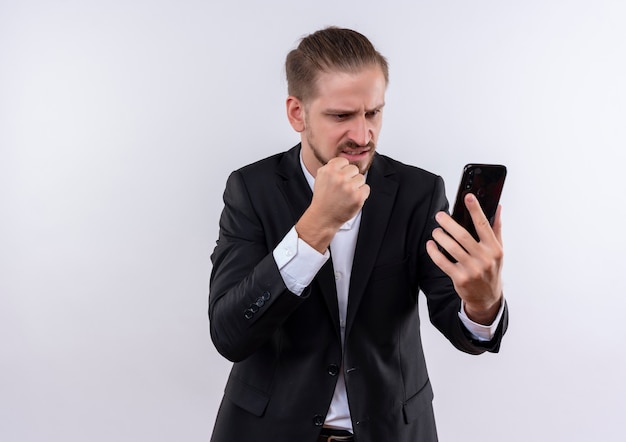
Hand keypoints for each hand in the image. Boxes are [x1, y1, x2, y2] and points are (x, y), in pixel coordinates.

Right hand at [296, 157, 369, 251]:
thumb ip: (332, 167)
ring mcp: (349, 187)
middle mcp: (339, 177)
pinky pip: (366, 188)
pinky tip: (351, 199)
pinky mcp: (358, 197)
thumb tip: (346, 161)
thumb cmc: (323, 198)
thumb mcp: (321, 177)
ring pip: (361, 178)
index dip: (342, 171)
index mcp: (329, 170)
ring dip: (356, 186)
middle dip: (350, 178)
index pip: (344, 161)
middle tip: (342, 189)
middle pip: (354, 169)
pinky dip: (361, 194)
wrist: (323, 217)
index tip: (338, 179)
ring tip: (346, 194)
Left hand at [426, 193, 503, 324]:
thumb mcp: (498, 250)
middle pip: (463, 235)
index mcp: (494, 249)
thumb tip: (497, 207)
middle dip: (448, 223)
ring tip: (436, 231)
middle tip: (440, 216)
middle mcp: (484, 258)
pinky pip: (443, 262)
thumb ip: (496, 228)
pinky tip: (431, 245)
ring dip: (440, 236)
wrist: (487, 298)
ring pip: (451, 248)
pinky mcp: (460, 278)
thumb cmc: (491, 270)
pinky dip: (434, 252)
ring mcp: (472, 269)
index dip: (475, 210)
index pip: (484, 225)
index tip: (468, 197)